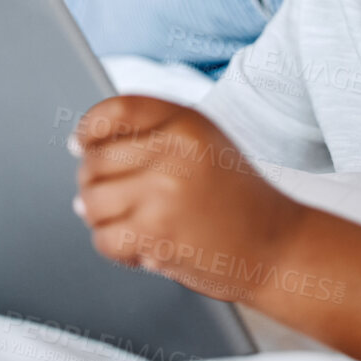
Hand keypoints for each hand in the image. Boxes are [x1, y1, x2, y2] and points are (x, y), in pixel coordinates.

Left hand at [70, 95, 308, 301]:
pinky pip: (105, 239)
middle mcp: (175, 151)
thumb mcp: (205, 143)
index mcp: (186, 121)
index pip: (115, 111)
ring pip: (92, 202)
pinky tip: (140, 247)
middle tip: (116, 199)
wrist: (279, 246)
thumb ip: (154, 134)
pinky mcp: (159, 235)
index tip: (81, 145)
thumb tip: (83, 146)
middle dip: (95, 184)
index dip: (89, 129)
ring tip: (129, 223)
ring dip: (102, 218)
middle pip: (94, 161)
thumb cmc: (239, 198)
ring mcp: (165, 193)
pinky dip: (116, 248)